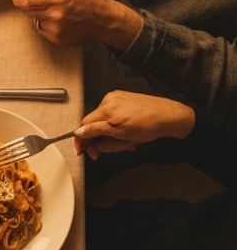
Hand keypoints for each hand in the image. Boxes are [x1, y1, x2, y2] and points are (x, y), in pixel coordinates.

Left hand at [12, 0, 143, 50]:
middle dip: (27, 4)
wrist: (102, 19)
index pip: (27, 1)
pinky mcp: (56, 39)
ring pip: (34, 20)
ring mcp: (55, 29)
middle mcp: (55, 16)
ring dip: (38, 15)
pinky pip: (42, 30)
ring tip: (55, 10)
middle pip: (27, 11)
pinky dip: (45, 24)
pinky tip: (59, 20)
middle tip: (38, 0)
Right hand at [74, 90, 194, 158]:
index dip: (83, 141)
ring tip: (127, 142)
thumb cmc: (148, 126)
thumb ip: (96, 131)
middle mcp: (108, 100)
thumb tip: (78, 132)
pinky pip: (113, 115)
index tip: (85, 152)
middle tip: (115, 148)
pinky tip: (128, 133)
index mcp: (106, 109)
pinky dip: (118, 127)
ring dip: (112, 135)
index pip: (84, 126)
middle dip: (103, 139)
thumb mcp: (120, 134)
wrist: (170, 116)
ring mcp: (117, 97)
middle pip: (94, 124)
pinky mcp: (125, 98)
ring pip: (105, 122)